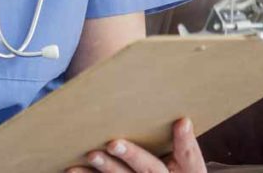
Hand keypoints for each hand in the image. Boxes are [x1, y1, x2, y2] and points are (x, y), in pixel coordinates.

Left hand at [66, 118, 205, 172]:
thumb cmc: (166, 157)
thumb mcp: (176, 151)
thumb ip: (170, 131)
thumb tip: (164, 97)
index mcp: (186, 170)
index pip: (190, 157)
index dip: (186, 140)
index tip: (181, 121)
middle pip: (151, 170)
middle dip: (133, 156)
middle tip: (114, 143)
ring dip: (107, 167)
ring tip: (91, 154)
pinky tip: (72, 168)